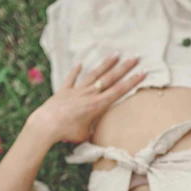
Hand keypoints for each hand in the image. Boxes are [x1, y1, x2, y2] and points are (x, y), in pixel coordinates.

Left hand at [30, 54, 145, 143]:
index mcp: (98, 105)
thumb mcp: (85, 136)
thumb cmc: (67, 132)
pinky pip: (71, 79)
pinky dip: (76, 71)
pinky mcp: (64, 90)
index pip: (119, 90)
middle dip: (124, 67)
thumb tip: (95, 136)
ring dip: (106, 64)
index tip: (143, 72)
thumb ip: (92, 132)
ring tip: (116, 54)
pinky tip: (81, 64)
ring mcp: (77, 90)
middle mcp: (90, 93)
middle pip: (110, 78)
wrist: (47, 124)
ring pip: (94, 74)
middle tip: (135, 57)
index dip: (132, 81)